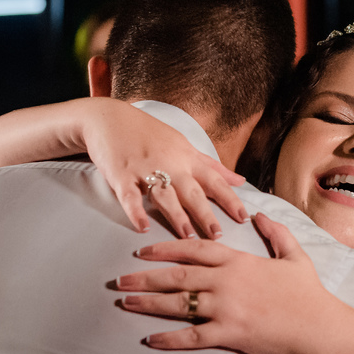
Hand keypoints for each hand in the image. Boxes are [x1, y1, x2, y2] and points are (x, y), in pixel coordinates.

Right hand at [82, 104, 248, 237]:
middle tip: (218, 235)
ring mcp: (144, 169)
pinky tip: (142, 227)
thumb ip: (212, 166)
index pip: (214, 180)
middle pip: (192, 191)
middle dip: (206, 214)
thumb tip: (240, 180)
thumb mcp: (184, 145)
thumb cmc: (149, 133)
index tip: (244, 218)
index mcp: (186, 158)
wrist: (109, 117)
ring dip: (176, 215)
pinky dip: (136, 212)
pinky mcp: (121, 175)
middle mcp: (169, 163)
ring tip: (188, 236)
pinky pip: (130, 196)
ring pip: (164, 195)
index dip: (230, 199)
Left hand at [116, 213, 336, 353]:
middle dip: (145, 277)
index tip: (142, 251)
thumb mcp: (294, 255)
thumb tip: (260, 215)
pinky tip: (150, 339)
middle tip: (119, 280)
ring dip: (149, 303)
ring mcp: (226, 308)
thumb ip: (276, 233)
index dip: (164, 248)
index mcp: (238, 261)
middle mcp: (226, 281)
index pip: (193, 248)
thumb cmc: (309, 293)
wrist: (320, 327)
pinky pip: (192, 337)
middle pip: (177, 275)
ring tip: (126, 303)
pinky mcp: (229, 334)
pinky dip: (169, 339)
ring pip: (178, 303)